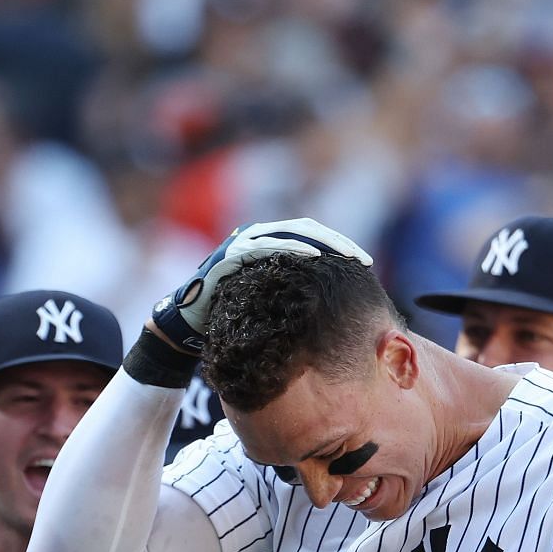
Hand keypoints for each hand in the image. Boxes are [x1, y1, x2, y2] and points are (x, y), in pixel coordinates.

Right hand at [149, 218, 374, 351]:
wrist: (189, 323)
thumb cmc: (231, 315)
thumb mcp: (270, 299)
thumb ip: (293, 290)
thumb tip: (333, 302)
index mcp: (267, 241)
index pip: (310, 234)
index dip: (338, 244)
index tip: (364, 262)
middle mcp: (255, 235)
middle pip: (305, 228)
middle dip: (336, 241)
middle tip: (361, 259)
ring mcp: (241, 241)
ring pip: (289, 231)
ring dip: (321, 241)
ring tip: (345, 255)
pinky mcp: (231, 253)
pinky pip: (266, 245)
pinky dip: (291, 247)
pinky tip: (314, 256)